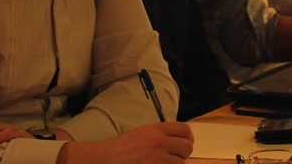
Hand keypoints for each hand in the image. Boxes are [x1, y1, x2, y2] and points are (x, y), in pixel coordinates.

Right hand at [59, 122, 193, 163]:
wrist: (103, 160)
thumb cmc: (119, 149)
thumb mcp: (141, 134)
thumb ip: (159, 135)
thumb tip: (176, 141)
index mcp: (156, 130)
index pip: (185, 130)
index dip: (188, 139)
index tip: (185, 144)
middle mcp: (159, 142)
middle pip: (187, 147)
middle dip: (183, 154)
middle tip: (175, 158)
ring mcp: (157, 158)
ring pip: (180, 163)